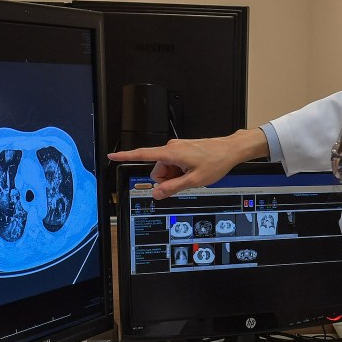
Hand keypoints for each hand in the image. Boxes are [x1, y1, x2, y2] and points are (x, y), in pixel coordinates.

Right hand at [110, 128, 267, 199]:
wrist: (230, 150)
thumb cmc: (216, 161)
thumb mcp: (194, 180)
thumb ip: (173, 188)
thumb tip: (157, 193)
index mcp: (171, 153)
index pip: (142, 155)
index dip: (125, 156)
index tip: (112, 156)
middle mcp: (171, 148)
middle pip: (157, 170)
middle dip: (167, 179)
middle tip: (185, 180)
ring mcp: (177, 149)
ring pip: (166, 169)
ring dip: (175, 176)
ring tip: (191, 174)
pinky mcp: (182, 150)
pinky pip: (174, 165)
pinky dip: (180, 171)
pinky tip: (192, 171)